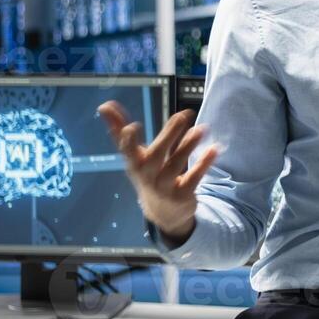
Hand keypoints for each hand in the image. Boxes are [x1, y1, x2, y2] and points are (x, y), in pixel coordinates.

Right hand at [98, 102, 218, 243]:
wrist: (163, 212)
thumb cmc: (147, 174)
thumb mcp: (134, 156)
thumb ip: (120, 130)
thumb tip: (105, 105)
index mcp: (134, 163)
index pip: (127, 150)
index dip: (128, 140)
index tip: (132, 126)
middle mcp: (147, 175)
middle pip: (156, 155)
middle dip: (168, 135)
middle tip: (181, 116)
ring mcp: (165, 186)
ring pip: (176, 165)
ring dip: (188, 146)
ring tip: (200, 129)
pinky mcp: (182, 194)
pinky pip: (193, 178)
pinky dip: (203, 164)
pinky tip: (213, 149)